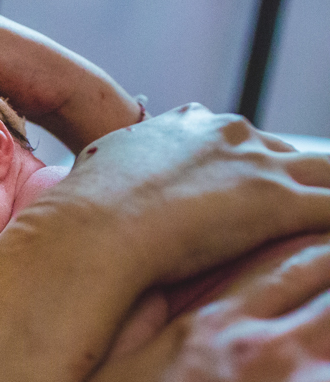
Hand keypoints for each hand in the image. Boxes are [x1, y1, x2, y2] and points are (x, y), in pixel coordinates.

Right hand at [9, 104, 329, 298]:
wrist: (84, 234)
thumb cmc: (76, 221)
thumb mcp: (90, 184)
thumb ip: (107, 179)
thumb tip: (84, 197)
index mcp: (182, 128)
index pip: (233, 140)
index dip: (242, 171)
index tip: (237, 200)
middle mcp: (224, 134)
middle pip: (286, 153)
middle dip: (291, 183)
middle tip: (287, 219)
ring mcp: (255, 165)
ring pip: (325, 174)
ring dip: (321, 202)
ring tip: (315, 231)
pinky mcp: (277, 202)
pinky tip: (327, 253)